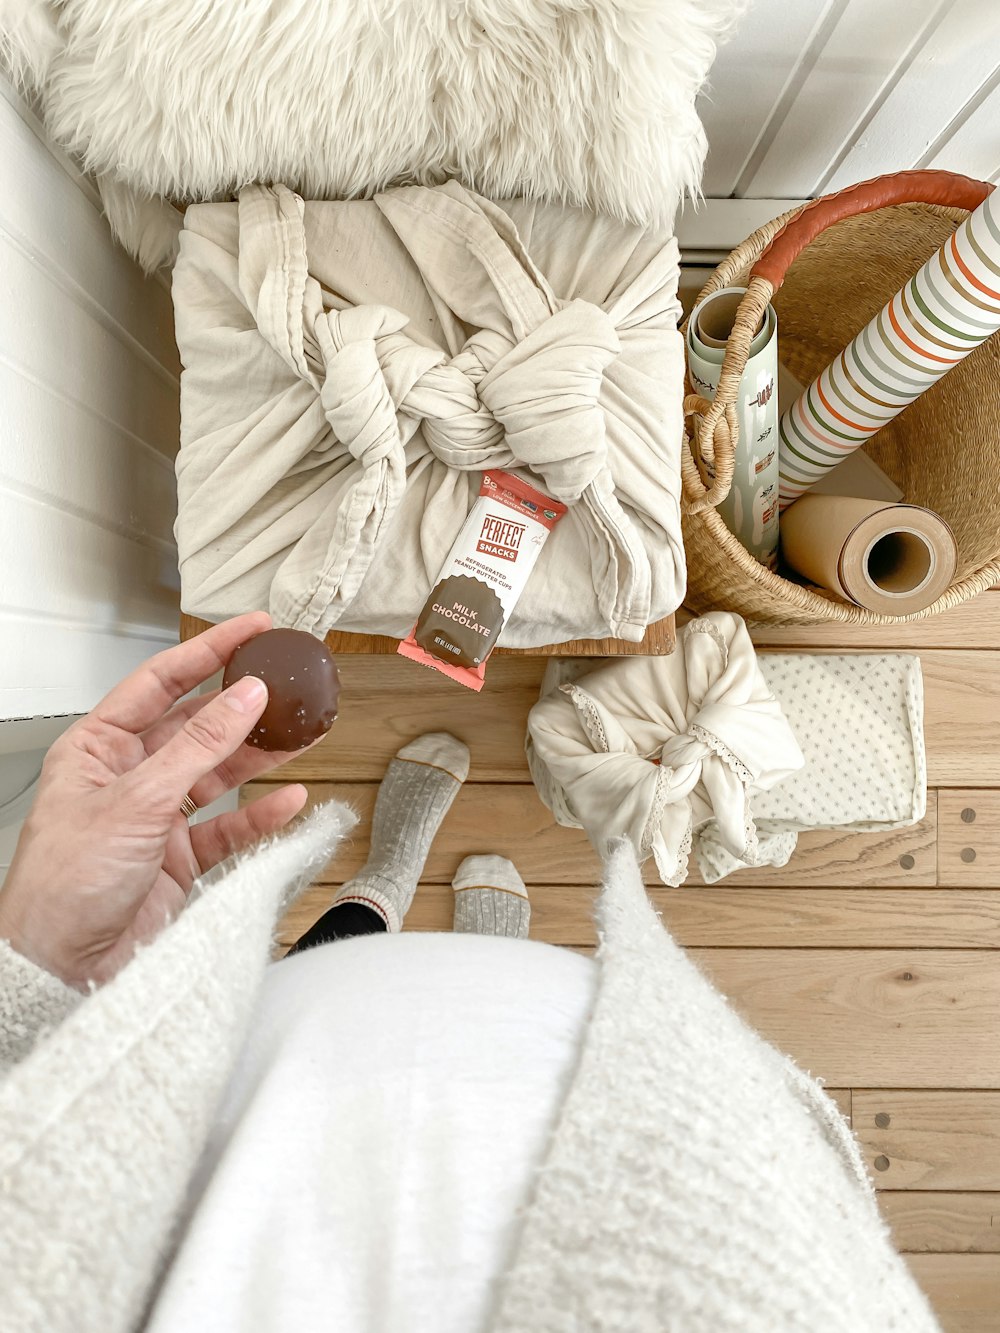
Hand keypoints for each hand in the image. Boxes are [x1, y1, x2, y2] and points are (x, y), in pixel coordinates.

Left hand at [0, 613, 312, 988]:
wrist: (60, 968)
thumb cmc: (63, 887)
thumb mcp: (135, 801)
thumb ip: (198, 748)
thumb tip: (243, 698)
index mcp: (97, 748)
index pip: (160, 683)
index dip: (209, 652)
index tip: (252, 631)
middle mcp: (127, 777)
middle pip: (197, 726)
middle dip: (244, 706)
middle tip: (288, 683)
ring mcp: (155, 818)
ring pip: (219, 775)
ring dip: (261, 756)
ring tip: (303, 734)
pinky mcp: (178, 859)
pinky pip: (230, 828)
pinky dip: (261, 816)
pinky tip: (288, 800)